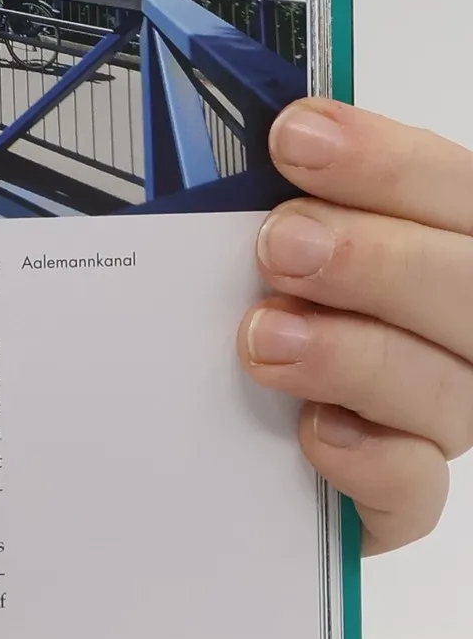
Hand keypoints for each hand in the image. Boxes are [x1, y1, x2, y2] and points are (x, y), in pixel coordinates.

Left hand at [240, 98, 472, 553]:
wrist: (194, 440)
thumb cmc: (242, 307)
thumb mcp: (253, 243)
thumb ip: (274, 201)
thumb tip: (260, 137)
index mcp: (445, 246)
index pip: (456, 191)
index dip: (386, 161)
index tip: (294, 137)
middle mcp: (462, 331)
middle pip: (472, 290)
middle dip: (376, 260)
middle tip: (280, 245)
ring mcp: (440, 418)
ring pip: (453, 392)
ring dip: (358, 355)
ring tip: (266, 336)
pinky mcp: (396, 501)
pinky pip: (415, 491)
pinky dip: (371, 460)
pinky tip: (314, 433)